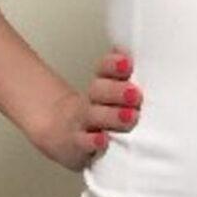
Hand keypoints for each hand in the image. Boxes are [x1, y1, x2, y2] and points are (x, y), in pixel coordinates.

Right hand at [31, 45, 140, 173]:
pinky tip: (104, 139)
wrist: (62, 132)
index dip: (113, 65)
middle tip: (135, 94)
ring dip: (112, 116)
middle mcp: (91, 103)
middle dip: (117, 91)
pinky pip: (84, 143)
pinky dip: (93, 142)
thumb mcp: (110, 95)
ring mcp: (82, 124)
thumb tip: (133, 51)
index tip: (127, 64)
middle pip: (99, 91)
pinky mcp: (77, 145)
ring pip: (94, 116)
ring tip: (130, 116)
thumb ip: (122, 77)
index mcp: (101, 87)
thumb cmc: (97, 113)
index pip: (104, 70)